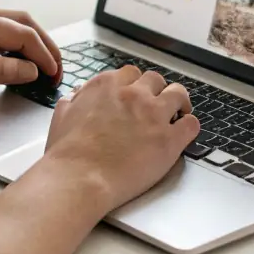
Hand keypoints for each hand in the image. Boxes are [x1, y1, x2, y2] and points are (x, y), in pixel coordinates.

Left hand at [0, 9, 62, 100]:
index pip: (23, 34)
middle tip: (55, 69)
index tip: (55, 77)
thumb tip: (28, 69)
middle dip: (43, 44)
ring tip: (36, 67)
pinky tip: (4, 63)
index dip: (45, 56)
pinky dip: (6, 46)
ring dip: (26, 43)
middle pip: (19, 22)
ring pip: (4, 26)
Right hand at [44, 65, 198, 210]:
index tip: (135, 95)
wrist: (79, 179)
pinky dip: (189, 127)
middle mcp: (133, 95)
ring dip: (178, 102)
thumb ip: (74, 101)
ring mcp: (153, 115)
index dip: (134, 86)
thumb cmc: (68, 155)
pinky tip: (184, 133)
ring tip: (178, 112)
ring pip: (178, 94)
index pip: (130, 74)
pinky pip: (191, 124)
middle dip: (155, 91)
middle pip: (155, 80)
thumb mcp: (62, 116)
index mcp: (107, 86)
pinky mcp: (169, 140)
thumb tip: (77, 96)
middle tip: (155, 105)